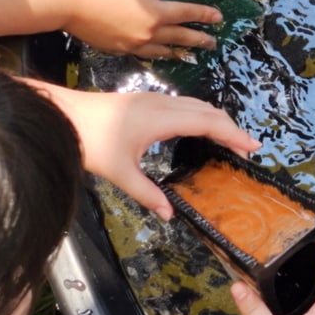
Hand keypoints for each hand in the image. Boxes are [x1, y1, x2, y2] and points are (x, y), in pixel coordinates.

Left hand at [40, 87, 260, 217]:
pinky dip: (202, 116)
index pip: (209, 123)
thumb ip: (147, 193)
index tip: (253, 146)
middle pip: (208, 110)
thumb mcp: (119, 172)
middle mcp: (163, 104)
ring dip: (217, 120)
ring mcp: (154, 100)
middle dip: (231, 128)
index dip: (233, 134)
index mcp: (162, 118)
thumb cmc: (89, 140)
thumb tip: (169, 214)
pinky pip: (185, 105)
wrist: (62, 113)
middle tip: (246, 150)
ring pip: (197, 105)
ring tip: (228, 141)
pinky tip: (199, 130)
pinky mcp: (146, 101)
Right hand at [60, 0, 223, 56]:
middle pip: (181, 37)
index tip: (219, 17)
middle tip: (213, 42)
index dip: (204, 14)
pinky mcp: (121, 51)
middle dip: (199, 39)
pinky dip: (156, 53)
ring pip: (164, 51)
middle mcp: (148, 33)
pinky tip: (161, 53)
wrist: (69, 4)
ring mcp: (134, 45)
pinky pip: (145, 54)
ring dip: (179, 51)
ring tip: (191, 54)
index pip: (186, 14)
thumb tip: (157, 3)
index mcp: (154, 12)